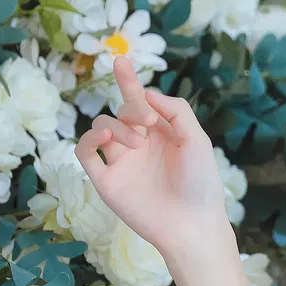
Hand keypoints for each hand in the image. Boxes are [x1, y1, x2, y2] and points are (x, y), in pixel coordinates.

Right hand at [75, 55, 226, 257]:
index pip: (140, 101)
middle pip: (121, 111)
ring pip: (101, 127)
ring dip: (116, 126)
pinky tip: (105, 139)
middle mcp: (138, 144)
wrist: (191, 223)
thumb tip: (147, 92)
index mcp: (161, 133)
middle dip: (132, 108)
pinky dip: (90, 140)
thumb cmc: (200, 182)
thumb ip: (175, 110)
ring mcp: (120, 162)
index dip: (128, 81)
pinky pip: (85, 153)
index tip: (120, 61)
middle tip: (149, 122)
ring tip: (136, 143)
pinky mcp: (106, 180)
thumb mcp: (196, 139)